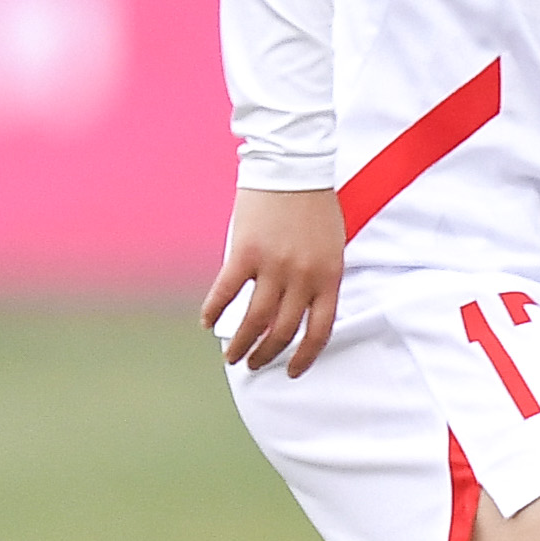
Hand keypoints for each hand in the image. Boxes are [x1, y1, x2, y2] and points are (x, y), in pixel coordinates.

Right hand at [204, 186, 344, 375]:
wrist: (294, 168)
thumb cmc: (316, 207)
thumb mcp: (331, 248)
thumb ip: (318, 280)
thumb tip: (297, 312)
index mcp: (329, 277)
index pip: (320, 331)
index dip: (305, 357)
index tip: (292, 371)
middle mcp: (303, 277)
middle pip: (283, 331)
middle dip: (267, 354)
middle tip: (254, 364)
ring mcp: (273, 266)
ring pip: (255, 320)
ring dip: (241, 343)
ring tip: (232, 356)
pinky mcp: (245, 253)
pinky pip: (226, 292)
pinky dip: (215, 311)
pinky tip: (208, 323)